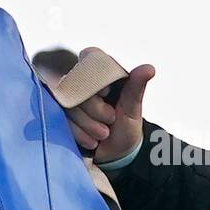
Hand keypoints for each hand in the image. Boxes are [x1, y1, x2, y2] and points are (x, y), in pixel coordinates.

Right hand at [64, 49, 155, 163]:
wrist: (116, 154)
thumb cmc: (126, 128)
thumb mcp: (133, 109)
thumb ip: (136, 87)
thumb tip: (149, 68)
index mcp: (103, 75)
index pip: (90, 56)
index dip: (94, 73)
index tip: (106, 92)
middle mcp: (83, 84)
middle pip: (77, 84)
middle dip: (94, 107)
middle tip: (110, 119)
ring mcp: (69, 101)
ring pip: (68, 104)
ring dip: (87, 123)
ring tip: (103, 134)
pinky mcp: (60, 117)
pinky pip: (61, 119)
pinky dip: (78, 132)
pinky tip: (91, 141)